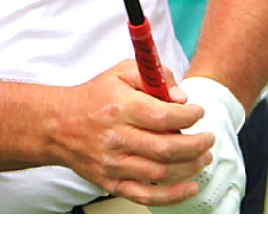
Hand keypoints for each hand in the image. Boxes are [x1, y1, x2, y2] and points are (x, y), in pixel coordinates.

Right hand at [45, 61, 212, 207]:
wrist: (59, 126)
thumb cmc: (94, 98)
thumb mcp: (122, 72)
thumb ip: (156, 76)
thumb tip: (181, 99)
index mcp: (120, 108)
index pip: (163, 115)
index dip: (189, 116)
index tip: (199, 113)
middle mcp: (116, 138)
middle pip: (166, 148)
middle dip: (197, 144)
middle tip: (209, 138)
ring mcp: (113, 164)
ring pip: (161, 173)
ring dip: (191, 167)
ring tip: (203, 157)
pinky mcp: (111, 183)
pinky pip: (145, 195)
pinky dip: (172, 196)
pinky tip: (190, 186)